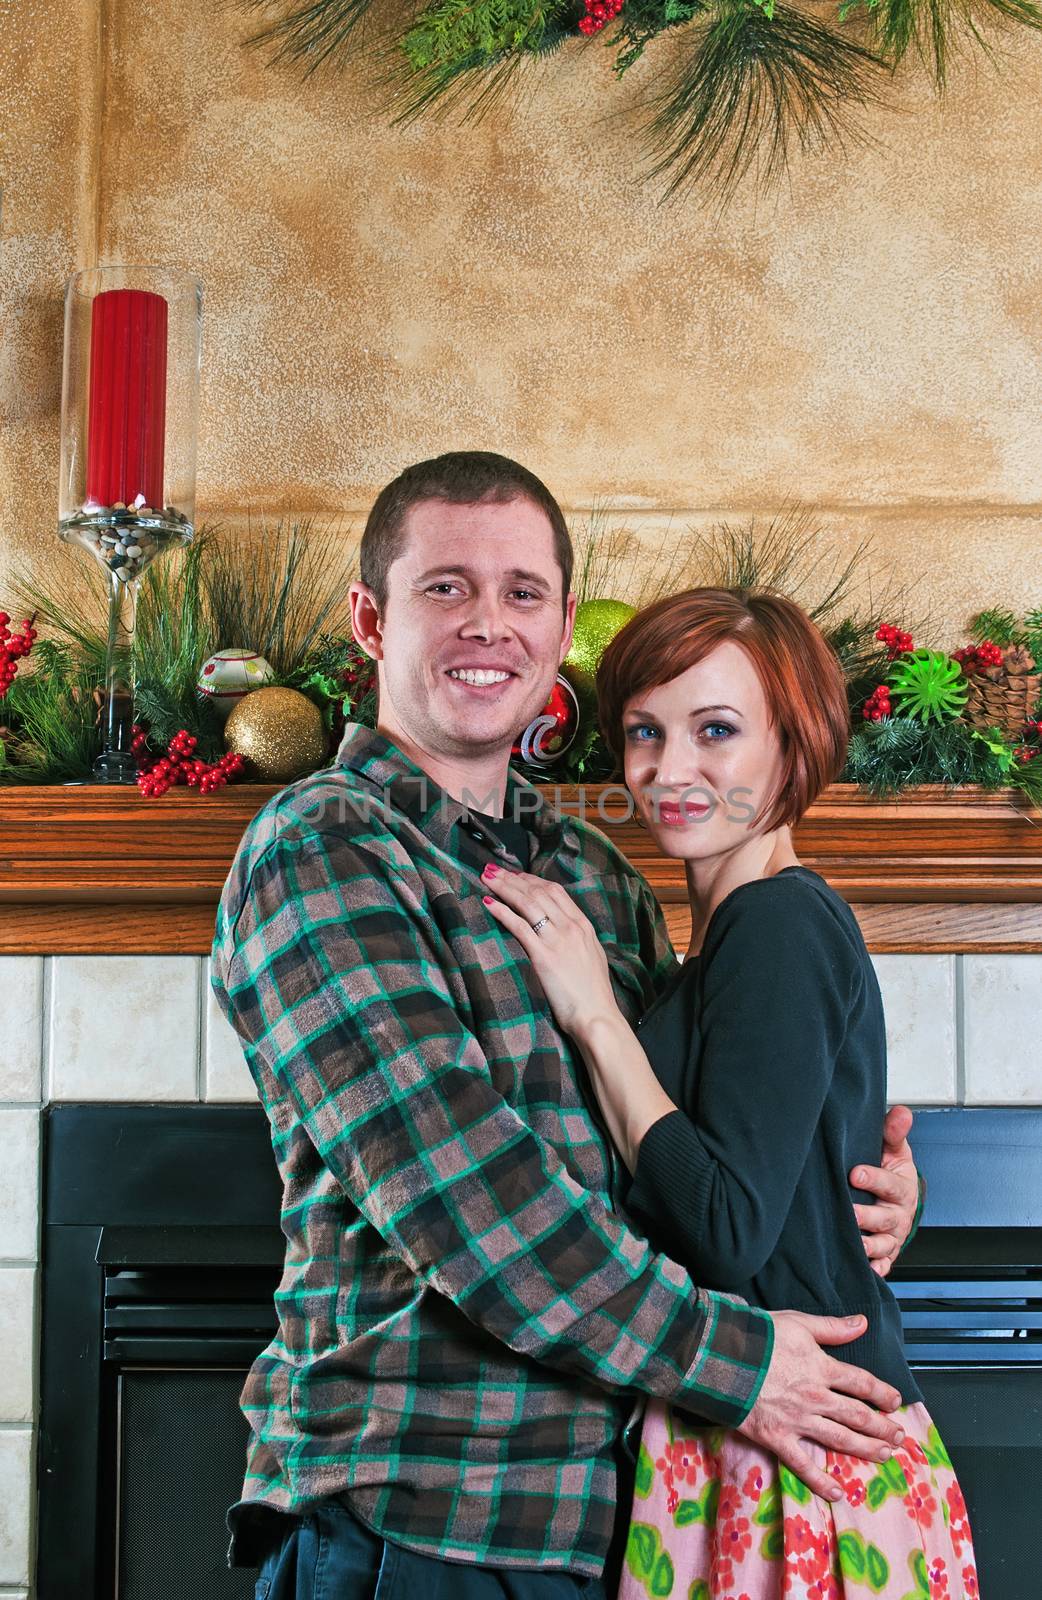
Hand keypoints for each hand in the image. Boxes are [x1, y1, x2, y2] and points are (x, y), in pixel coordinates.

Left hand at [479, 864, 617, 1036]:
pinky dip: (502, 912)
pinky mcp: (543, 956)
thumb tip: (562, 931)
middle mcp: (571, 927)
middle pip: (538, 892)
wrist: (597, 1016)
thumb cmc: (592, 994)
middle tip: (492, 869)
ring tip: (486, 878)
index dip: (532, 880)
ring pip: (528, 903)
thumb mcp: (591, 957)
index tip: (515, 875)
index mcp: (583, 926)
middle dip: (513, 878)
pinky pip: (519, 926)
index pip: (555, 891)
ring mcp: (557, 940)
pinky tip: (488, 903)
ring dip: (505, 888)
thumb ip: (577, 939)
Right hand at [737, 1311, 904, 1499]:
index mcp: (822, 1368)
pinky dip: (820, 1481)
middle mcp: (816, 1397)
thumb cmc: (758, 1337)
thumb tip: (863, 1322)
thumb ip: (832, 1327)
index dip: (882, 1392)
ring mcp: (798, 1421)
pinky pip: (803, 1464)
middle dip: (882, 1427)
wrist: (721, 1357)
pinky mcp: (777, 1438)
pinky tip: (838, 1493)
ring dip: (865, 1449)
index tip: (895, 1401)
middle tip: (899, 1437)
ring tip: (884, 1456)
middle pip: (857, 1415)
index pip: (861, 1382)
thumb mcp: (798, 1323)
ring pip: (840, 1439)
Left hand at [851, 1105, 919, 1277]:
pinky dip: (877, 1268)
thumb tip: (901, 1112)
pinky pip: (883, 1263)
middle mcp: (898, 1214)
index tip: (855, 1174)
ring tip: (855, 1244)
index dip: (874, 1178)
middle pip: (884, 1218)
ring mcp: (892, 1236)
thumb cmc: (893, 1172)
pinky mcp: (886, 1252)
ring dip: (869, 1245)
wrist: (900, 1198)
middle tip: (849, 1212)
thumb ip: (894, 1132)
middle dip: (867, 1216)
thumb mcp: (895, 1150)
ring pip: (883, 1244)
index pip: (889, 1183)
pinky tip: (867, 1270)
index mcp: (901, 1187)